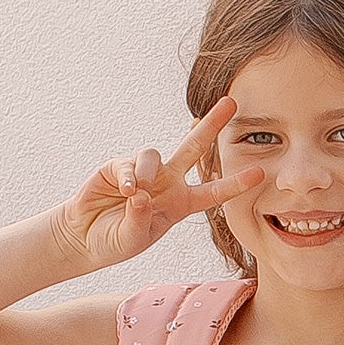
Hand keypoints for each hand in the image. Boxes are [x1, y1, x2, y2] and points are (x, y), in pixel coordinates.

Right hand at [51, 96, 264, 273]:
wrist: (84, 238)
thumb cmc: (115, 241)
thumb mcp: (134, 238)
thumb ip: (140, 219)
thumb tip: (141, 193)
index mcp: (181, 203)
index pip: (214, 192)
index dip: (235, 183)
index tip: (259, 173)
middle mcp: (168, 182)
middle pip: (195, 148)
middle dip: (212, 125)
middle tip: (232, 103)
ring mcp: (144, 172)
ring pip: (156, 154)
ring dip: (148, 172)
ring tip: (135, 192)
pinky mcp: (117, 166)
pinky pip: (128, 163)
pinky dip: (127, 176)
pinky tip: (123, 189)